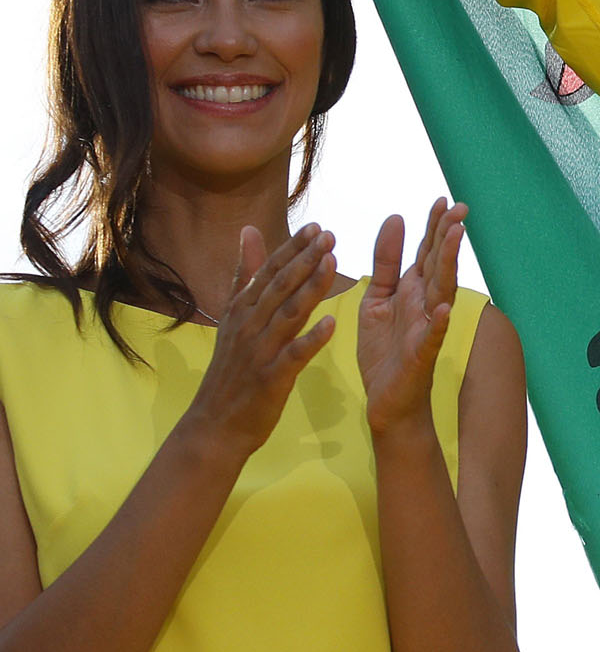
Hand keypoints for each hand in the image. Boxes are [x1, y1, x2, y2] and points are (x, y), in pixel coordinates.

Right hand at [178, 223, 338, 459]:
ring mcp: (258, 351)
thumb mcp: (233, 317)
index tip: (316, 226)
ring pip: (288, 313)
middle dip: (305, 258)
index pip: (268, 272)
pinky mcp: (270, 378)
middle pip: (279, 286)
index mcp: (242, 310)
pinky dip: (311, 339)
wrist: (214, 425)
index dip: (292, 248)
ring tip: (332, 263)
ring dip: (310, 287)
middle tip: (330, 235)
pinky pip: (293, 355)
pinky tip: (331, 324)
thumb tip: (248, 231)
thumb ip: (244, 275)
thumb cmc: (231, 369)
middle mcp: (248, 325)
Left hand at [359, 199, 467, 437]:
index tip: (442, 200)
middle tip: (458, 208)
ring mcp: (425, 327)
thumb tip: (394, 218)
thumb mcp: (376, 299)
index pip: (426, 252)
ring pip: (440, 290)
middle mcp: (424, 303)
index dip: (434, 226)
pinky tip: (444, 308)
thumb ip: (385, 262)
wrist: (387, 402)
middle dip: (447, 236)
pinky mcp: (420, 354)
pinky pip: (431, 336)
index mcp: (411, 290)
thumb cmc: (385, 352)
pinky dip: (438, 322)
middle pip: (438, 264)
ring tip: (455, 238)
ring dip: (448, 265)